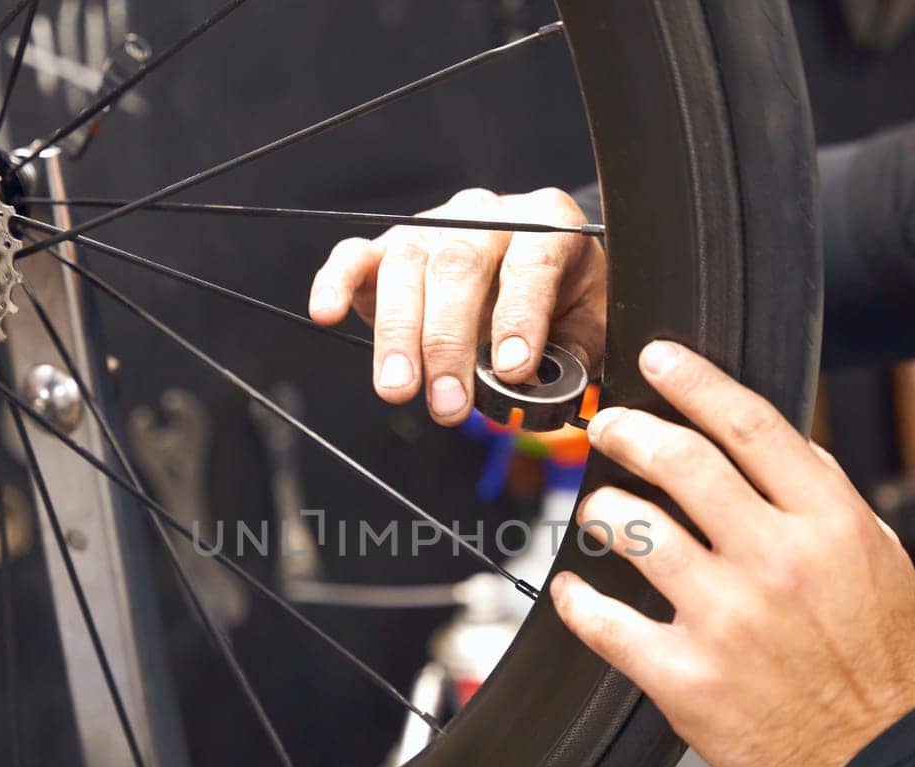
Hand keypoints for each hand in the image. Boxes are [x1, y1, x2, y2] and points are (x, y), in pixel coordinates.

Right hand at [308, 188, 606, 424]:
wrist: (539, 271)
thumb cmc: (564, 303)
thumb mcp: (589, 325)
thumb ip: (572, 353)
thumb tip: (532, 387)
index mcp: (548, 224)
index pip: (531, 263)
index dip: (519, 317)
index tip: (511, 370)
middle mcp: (486, 214)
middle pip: (459, 267)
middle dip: (449, 342)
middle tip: (448, 404)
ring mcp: (432, 225)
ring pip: (407, 266)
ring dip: (398, 334)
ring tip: (399, 390)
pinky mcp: (389, 246)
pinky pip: (355, 254)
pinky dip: (336, 281)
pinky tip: (326, 312)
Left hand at [551, 341, 914, 766]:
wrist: (882, 762)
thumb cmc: (878, 657)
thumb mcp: (879, 556)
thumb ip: (824, 495)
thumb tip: (772, 441)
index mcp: (828, 523)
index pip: (750, 425)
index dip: (694, 381)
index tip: (656, 358)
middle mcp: (776, 561)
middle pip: (681, 463)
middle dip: (629, 432)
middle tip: (608, 427)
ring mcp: (727, 620)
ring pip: (635, 530)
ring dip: (603, 509)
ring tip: (598, 510)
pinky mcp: (686, 678)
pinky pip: (606, 622)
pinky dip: (577, 601)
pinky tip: (570, 592)